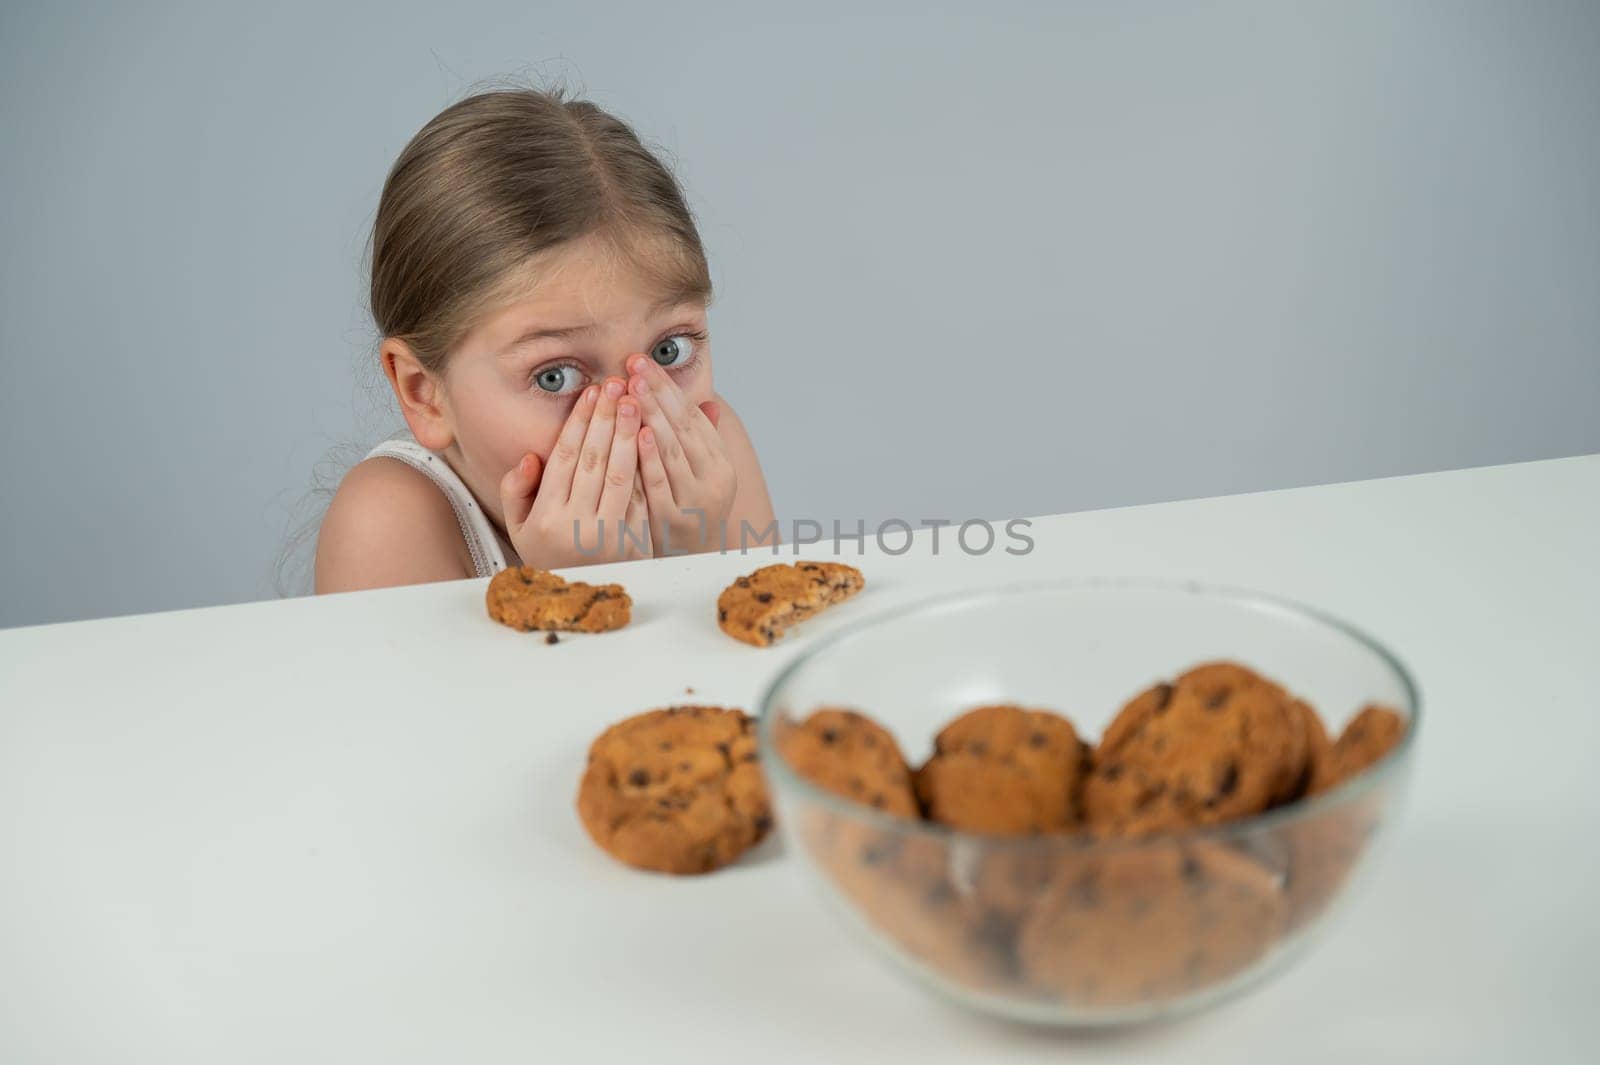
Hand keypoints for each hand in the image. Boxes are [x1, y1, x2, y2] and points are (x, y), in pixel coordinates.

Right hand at [498, 377, 652, 568]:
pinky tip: (651, 436)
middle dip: (606, 417)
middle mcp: (576, 526)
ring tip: (635, 400)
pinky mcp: (635, 541)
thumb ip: (517, 491)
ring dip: (629, 433)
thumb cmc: (551, 555)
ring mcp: (608, 534)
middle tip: (617, 385)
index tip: (590, 393)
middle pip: (594, 459)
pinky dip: (645, 464)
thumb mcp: (520, 529)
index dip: (579, 422)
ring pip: (620, 473)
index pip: (565, 458)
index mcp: (547, 517)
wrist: (584, 597)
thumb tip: (531, 456)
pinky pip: (640, 494)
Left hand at [626, 353, 737, 554]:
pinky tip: (639, 431)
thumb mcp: (697, 476)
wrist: (685, 566)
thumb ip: (699, 440)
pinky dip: (652, 456)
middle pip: (683, 428)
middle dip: (656, 393)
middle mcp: (715, 481)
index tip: (643, 362)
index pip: (691, 416)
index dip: (666, 387)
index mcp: (721, 465)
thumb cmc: (683, 512)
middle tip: (634, 364)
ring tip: (632, 386)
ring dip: (651, 415)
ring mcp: (696, 502)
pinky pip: (662, 482)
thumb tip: (707, 401)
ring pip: (673, 450)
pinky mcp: (675, 521)